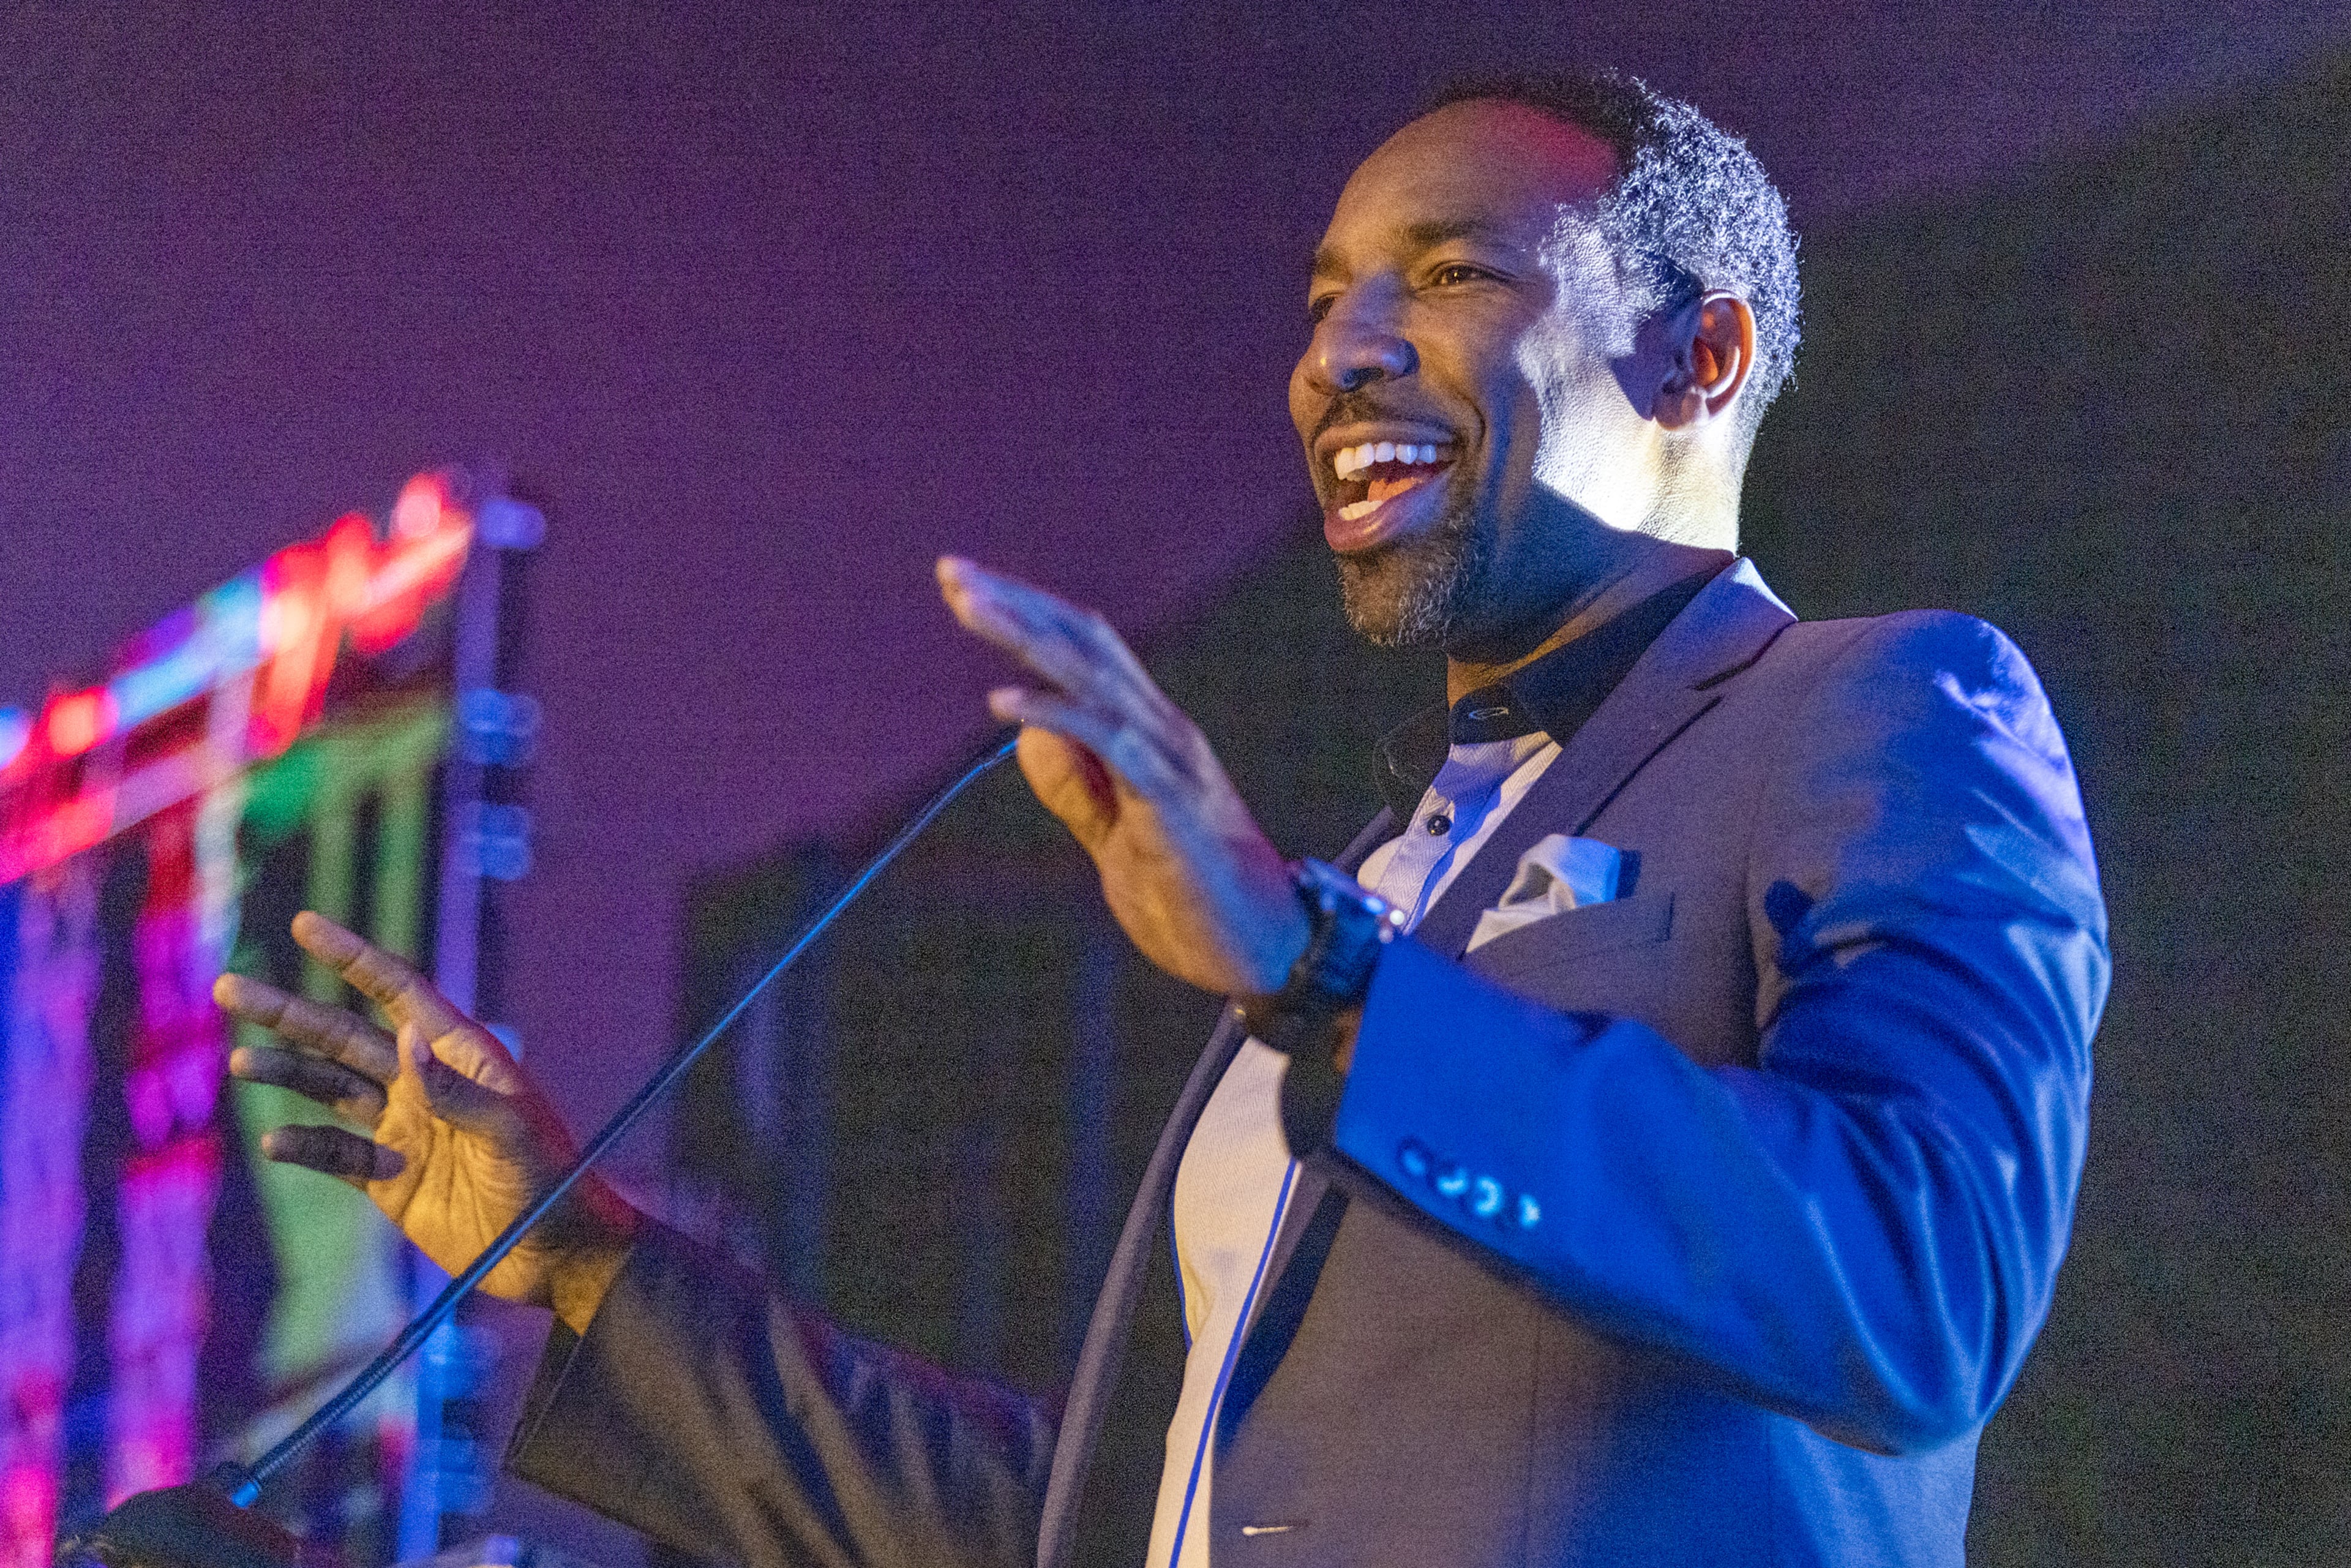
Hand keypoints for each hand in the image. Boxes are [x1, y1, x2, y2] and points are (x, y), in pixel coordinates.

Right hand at [214, 912, 638, 1332]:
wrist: (556, 1255)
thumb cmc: (552, 1182)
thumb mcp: (510, 1131)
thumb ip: (456, 1091)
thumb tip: (406, 1041)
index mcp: (460, 1055)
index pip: (398, 993)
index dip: (352, 958)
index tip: (304, 924)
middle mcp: (425, 1084)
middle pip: (345, 1036)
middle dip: (289, 1013)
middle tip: (230, 988)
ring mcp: (405, 1130)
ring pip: (331, 1090)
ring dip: (287, 1073)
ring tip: (241, 1062)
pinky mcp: (392, 1180)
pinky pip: (337, 1155)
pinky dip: (305, 1147)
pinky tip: (275, 1143)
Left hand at [937, 557, 1308, 996]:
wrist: (1269, 951)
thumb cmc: (1196, 895)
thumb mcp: (1116, 835)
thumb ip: (1078, 786)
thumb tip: (1028, 734)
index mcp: (1151, 733)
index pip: (1086, 650)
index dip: (1029, 614)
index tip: (968, 588)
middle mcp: (1163, 730)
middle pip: (1084, 645)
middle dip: (1017, 605)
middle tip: (951, 573)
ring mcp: (1171, 762)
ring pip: (1094, 678)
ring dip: (1028, 639)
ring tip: (971, 608)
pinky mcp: (1170, 803)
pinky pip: (1109, 743)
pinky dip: (1056, 715)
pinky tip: (1004, 701)